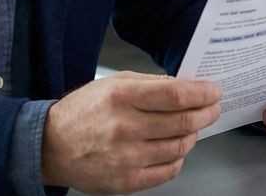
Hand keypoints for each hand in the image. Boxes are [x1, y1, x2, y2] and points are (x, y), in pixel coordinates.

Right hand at [41, 71, 220, 193]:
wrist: (52, 146)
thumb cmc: (83, 112)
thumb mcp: (112, 83)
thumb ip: (148, 83)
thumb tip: (184, 87)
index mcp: (121, 97)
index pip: (175, 95)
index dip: (202, 93)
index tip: (213, 92)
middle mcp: (125, 127)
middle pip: (183, 122)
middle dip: (206, 113)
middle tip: (212, 108)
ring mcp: (127, 157)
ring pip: (179, 147)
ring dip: (192, 135)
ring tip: (191, 128)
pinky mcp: (127, 181)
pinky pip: (168, 171)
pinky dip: (178, 158)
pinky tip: (175, 149)